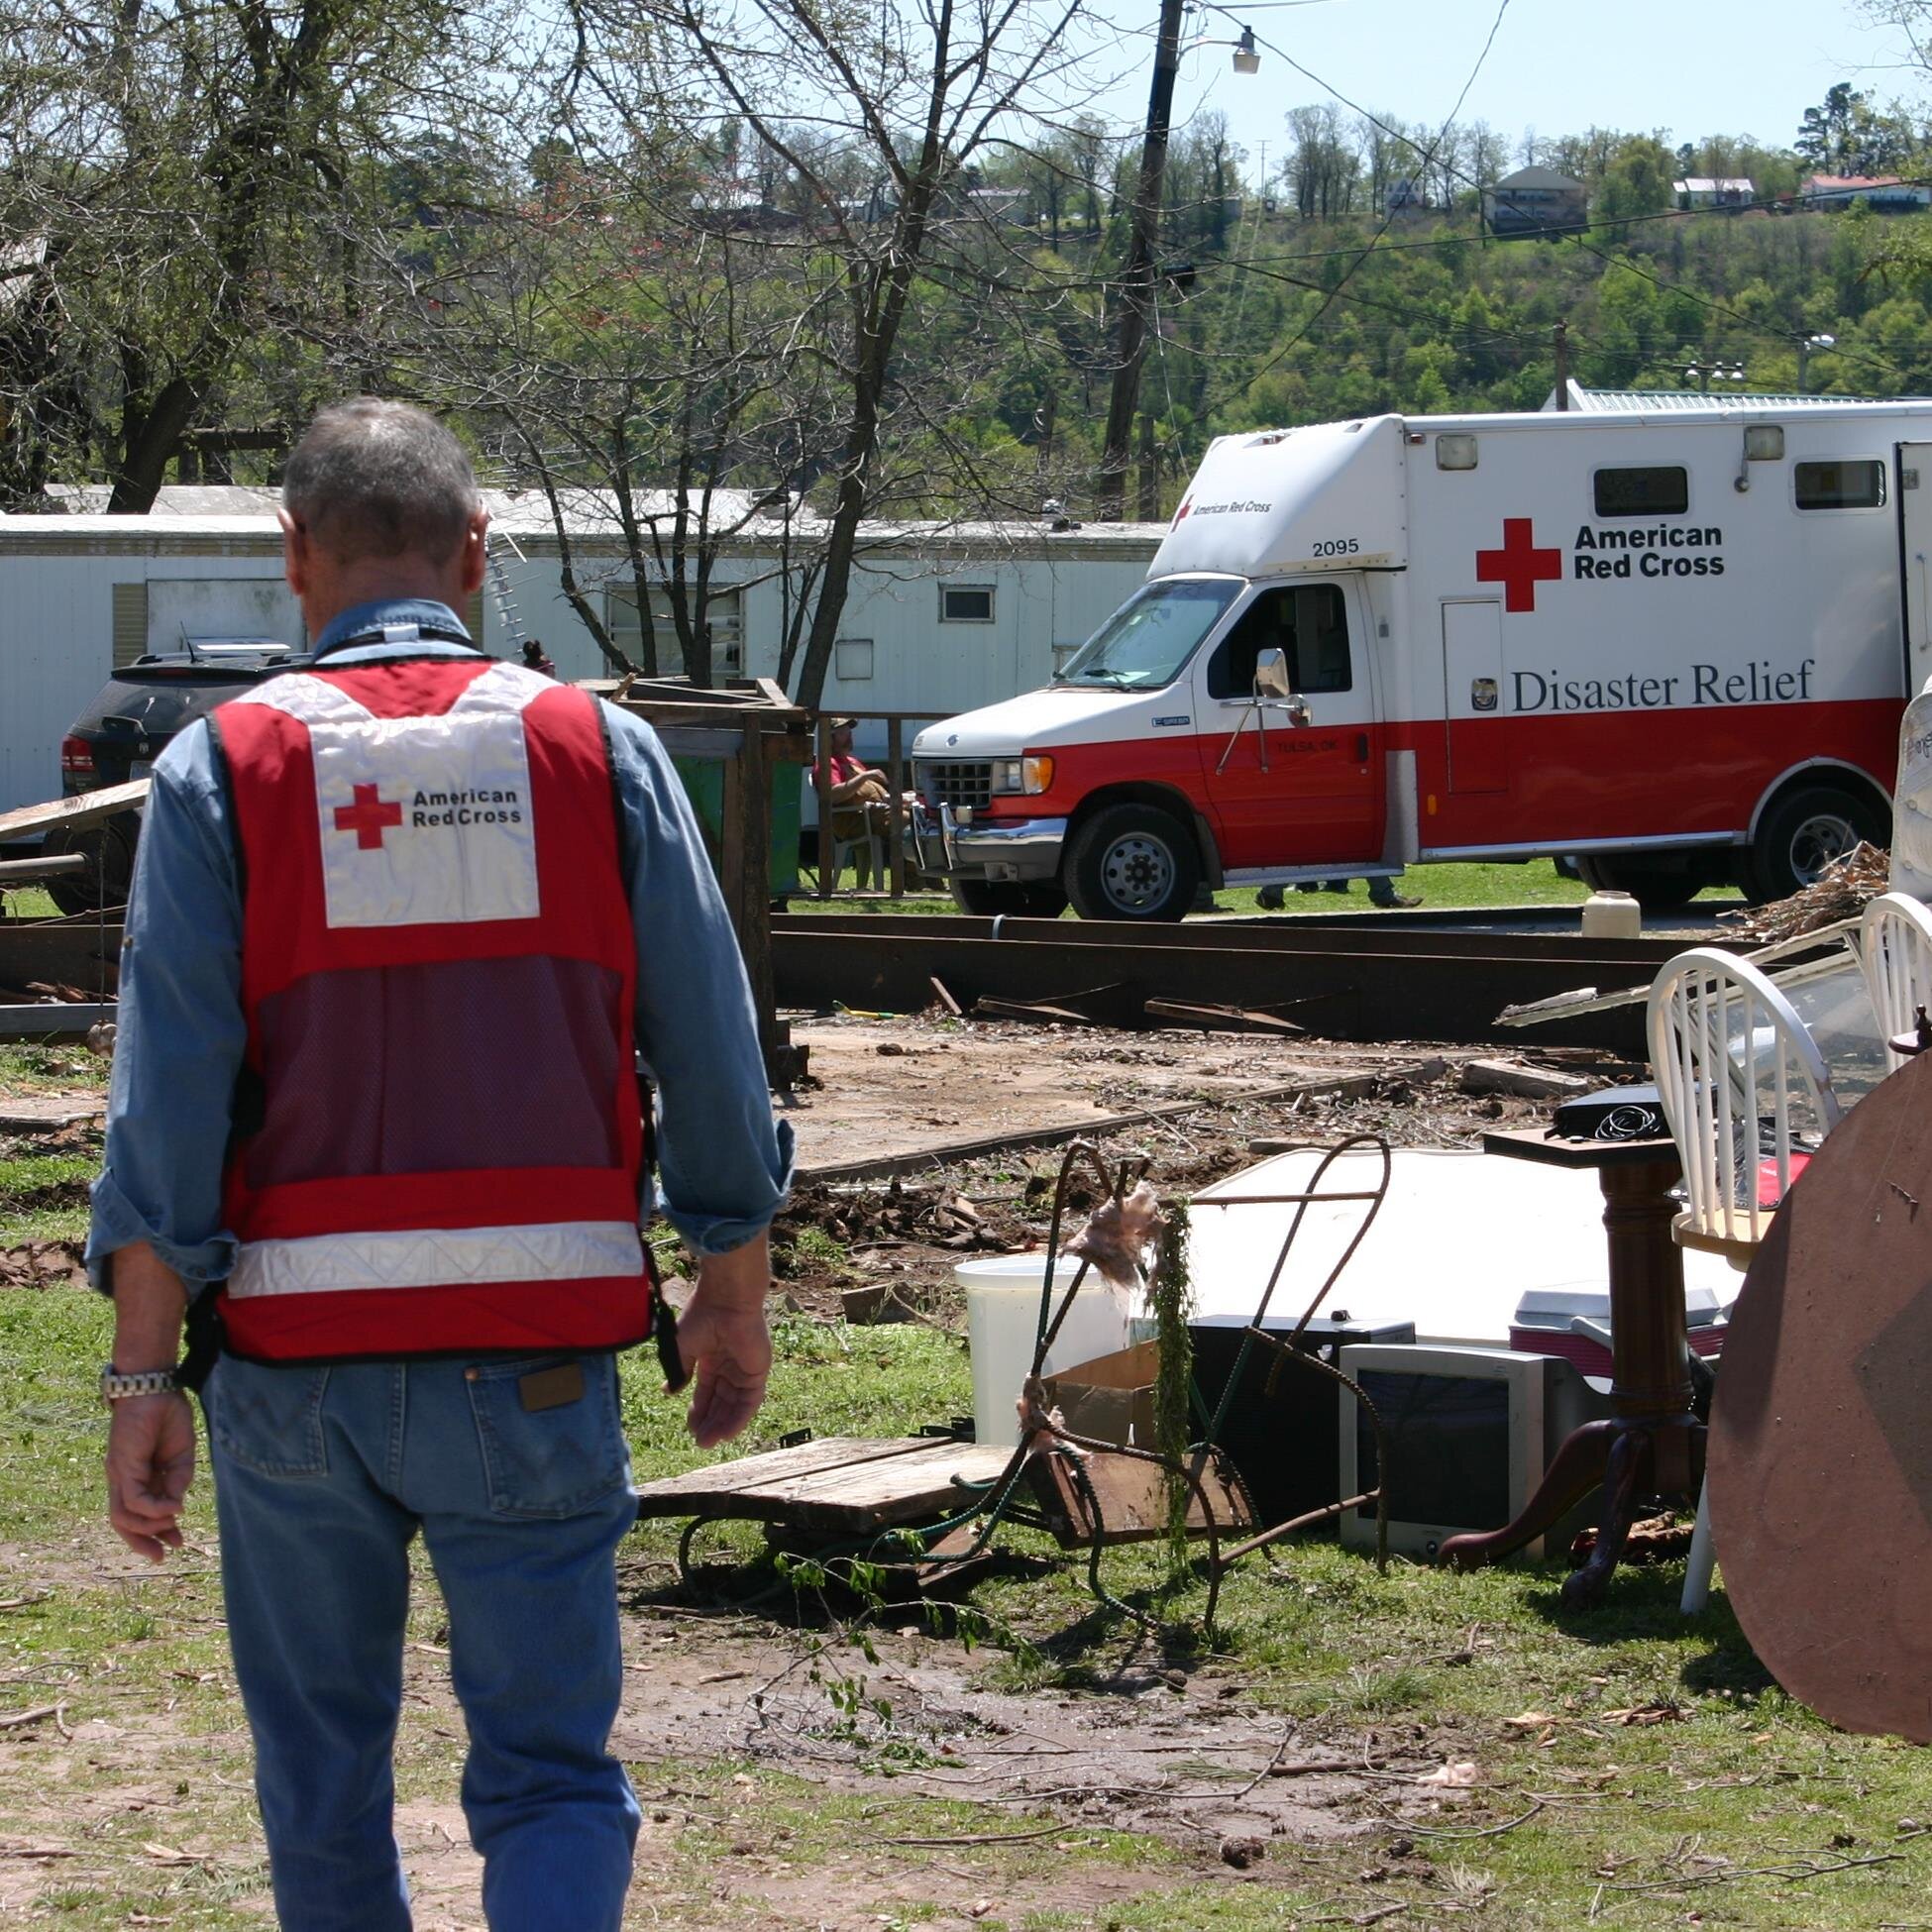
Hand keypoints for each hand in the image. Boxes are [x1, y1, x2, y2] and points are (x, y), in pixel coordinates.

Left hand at [105, 1391, 195, 1560]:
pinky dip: (152, 1509)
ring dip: (148, 1528)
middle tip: (163, 1555)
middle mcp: (122, 1478)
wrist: (154, 1386)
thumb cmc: (168, 1414)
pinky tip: (173, 1508)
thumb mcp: (182, 1455)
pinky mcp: (122, 1466)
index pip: (137, 1512)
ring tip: (172, 1531)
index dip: (153, 1531)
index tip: (175, 1542)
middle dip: (141, 1541)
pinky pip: (133, 1499)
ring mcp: (119, 1473)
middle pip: (122, 1521)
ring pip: (122, 1516)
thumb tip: (176, 1508)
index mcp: (137, 1475)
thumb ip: (178, 1481)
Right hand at [673, 1296, 771, 1448]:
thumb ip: (680, 1371)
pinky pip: (750, 1401)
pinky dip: (740, 1418)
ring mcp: (745, 1369)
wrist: (725, 1300)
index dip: (699, 1409)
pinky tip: (728, 1433)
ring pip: (734, 1405)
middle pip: (721, 1401)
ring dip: (723, 1425)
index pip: (706, 1391)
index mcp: (711, 1358)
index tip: (690, 1427)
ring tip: (709, 1442)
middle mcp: (729, 1365)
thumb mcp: (682, 1348)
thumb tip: (669, 1392)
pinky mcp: (758, 1371)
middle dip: (710, 1422)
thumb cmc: (702, 1316)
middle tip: (700, 1443)